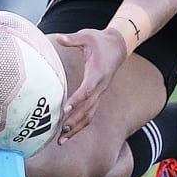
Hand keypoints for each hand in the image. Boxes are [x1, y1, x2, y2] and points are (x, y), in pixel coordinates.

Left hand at [53, 27, 127, 143]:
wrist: (117, 46)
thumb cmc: (100, 40)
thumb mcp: (87, 36)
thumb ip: (73, 39)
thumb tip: (59, 38)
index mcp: (97, 73)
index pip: (87, 90)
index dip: (76, 100)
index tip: (64, 109)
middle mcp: (101, 86)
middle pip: (88, 108)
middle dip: (74, 122)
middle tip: (60, 133)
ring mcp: (100, 93)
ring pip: (89, 115)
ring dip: (76, 128)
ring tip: (61, 140)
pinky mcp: (98, 95)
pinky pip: (90, 113)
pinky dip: (80, 124)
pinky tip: (69, 133)